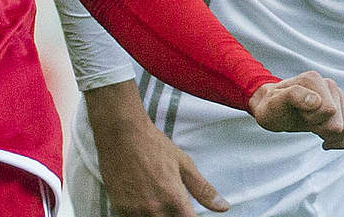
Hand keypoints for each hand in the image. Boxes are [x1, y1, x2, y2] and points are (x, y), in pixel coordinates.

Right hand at [86, 81, 228, 215]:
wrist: (120, 135)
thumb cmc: (153, 146)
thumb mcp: (184, 164)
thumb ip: (203, 190)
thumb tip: (223, 208)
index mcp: (175, 200)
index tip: (192, 213)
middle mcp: (155, 210)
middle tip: (175, 204)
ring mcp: (135, 213)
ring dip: (160, 216)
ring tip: (160, 200)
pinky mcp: (120, 210)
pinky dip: (144, 216)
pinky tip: (146, 203)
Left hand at [248, 70, 343, 149]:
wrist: (274, 108)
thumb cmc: (273, 107)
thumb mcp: (275, 103)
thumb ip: (293, 96)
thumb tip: (317, 101)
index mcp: (313, 80)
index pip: (329, 111)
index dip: (313, 120)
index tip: (299, 115)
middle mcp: (329, 85)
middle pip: (340, 123)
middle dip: (322, 129)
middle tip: (306, 122)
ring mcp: (338, 96)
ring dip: (332, 136)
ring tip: (315, 128)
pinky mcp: (343, 109)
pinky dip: (341, 141)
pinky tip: (326, 140)